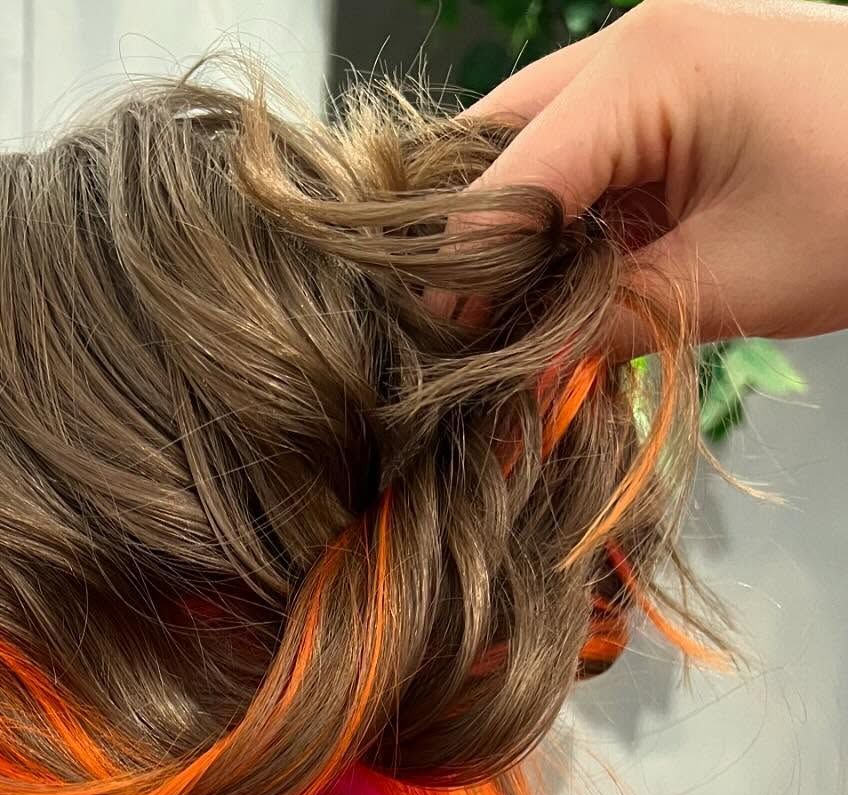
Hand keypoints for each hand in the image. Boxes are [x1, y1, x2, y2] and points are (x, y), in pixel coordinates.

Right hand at [460, 0, 847, 349]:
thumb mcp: (727, 285)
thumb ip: (602, 327)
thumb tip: (512, 385)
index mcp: (645, 67)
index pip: (504, 183)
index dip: (459, 279)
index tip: (435, 360)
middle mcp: (631, 43)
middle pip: (493, 147)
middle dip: (468, 244)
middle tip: (457, 338)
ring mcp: (649, 58)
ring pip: (525, 147)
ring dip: (510, 232)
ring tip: (501, 318)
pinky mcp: (670, 90)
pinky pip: (577, 150)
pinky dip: (557, 217)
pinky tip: (556, 281)